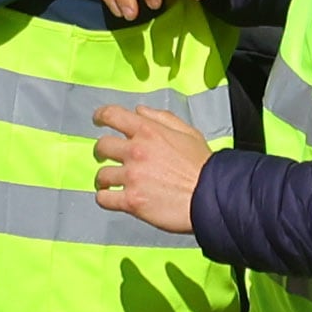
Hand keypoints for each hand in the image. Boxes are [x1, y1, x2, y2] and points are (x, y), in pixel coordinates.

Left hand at [91, 103, 210, 233]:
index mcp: (148, 131)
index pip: (112, 115)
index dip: (100, 116)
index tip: (97, 120)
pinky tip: (112, 197)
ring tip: (111, 183)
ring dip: (104, 178)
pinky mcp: (132, 201)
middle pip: (102, 146)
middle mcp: (135, 151)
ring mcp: (132, 177)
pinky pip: (104, 198)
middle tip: (106, 158)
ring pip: (101, 174)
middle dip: (102, 152)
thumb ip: (162, 118)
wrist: (213, 197)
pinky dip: (105, 198)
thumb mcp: (188, 133)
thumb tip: (140, 111)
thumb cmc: (204, 166)